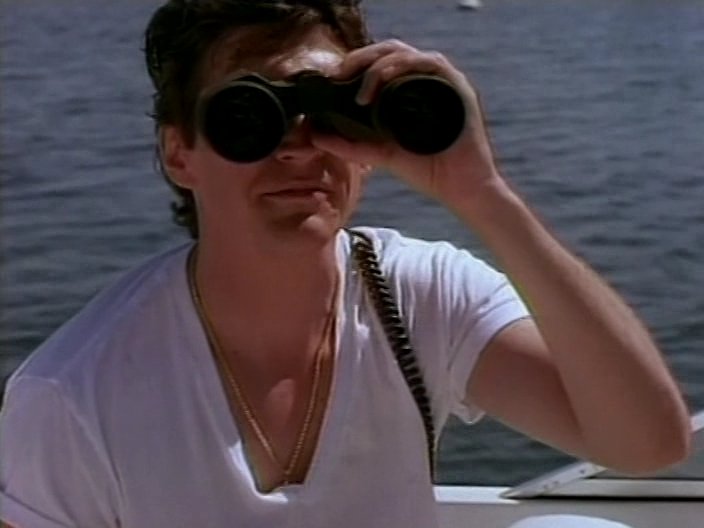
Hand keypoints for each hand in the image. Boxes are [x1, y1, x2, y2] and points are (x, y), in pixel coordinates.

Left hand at [312, 39, 502, 213]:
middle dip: (359, 58)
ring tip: (357, 88)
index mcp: (410, 89)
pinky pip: (427, 62)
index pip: (380, 62)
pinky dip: (400, 67)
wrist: (460, 188)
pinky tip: (380, 84)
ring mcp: (442, 81)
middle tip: (337, 75)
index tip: (332, 79)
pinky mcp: (456, 86)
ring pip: (404, 52)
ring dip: (375, 64)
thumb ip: (349, 145)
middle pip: (389, 51)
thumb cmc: (427, 170)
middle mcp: (426, 80)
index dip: (355, 64)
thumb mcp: (380, 154)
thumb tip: (315, 134)